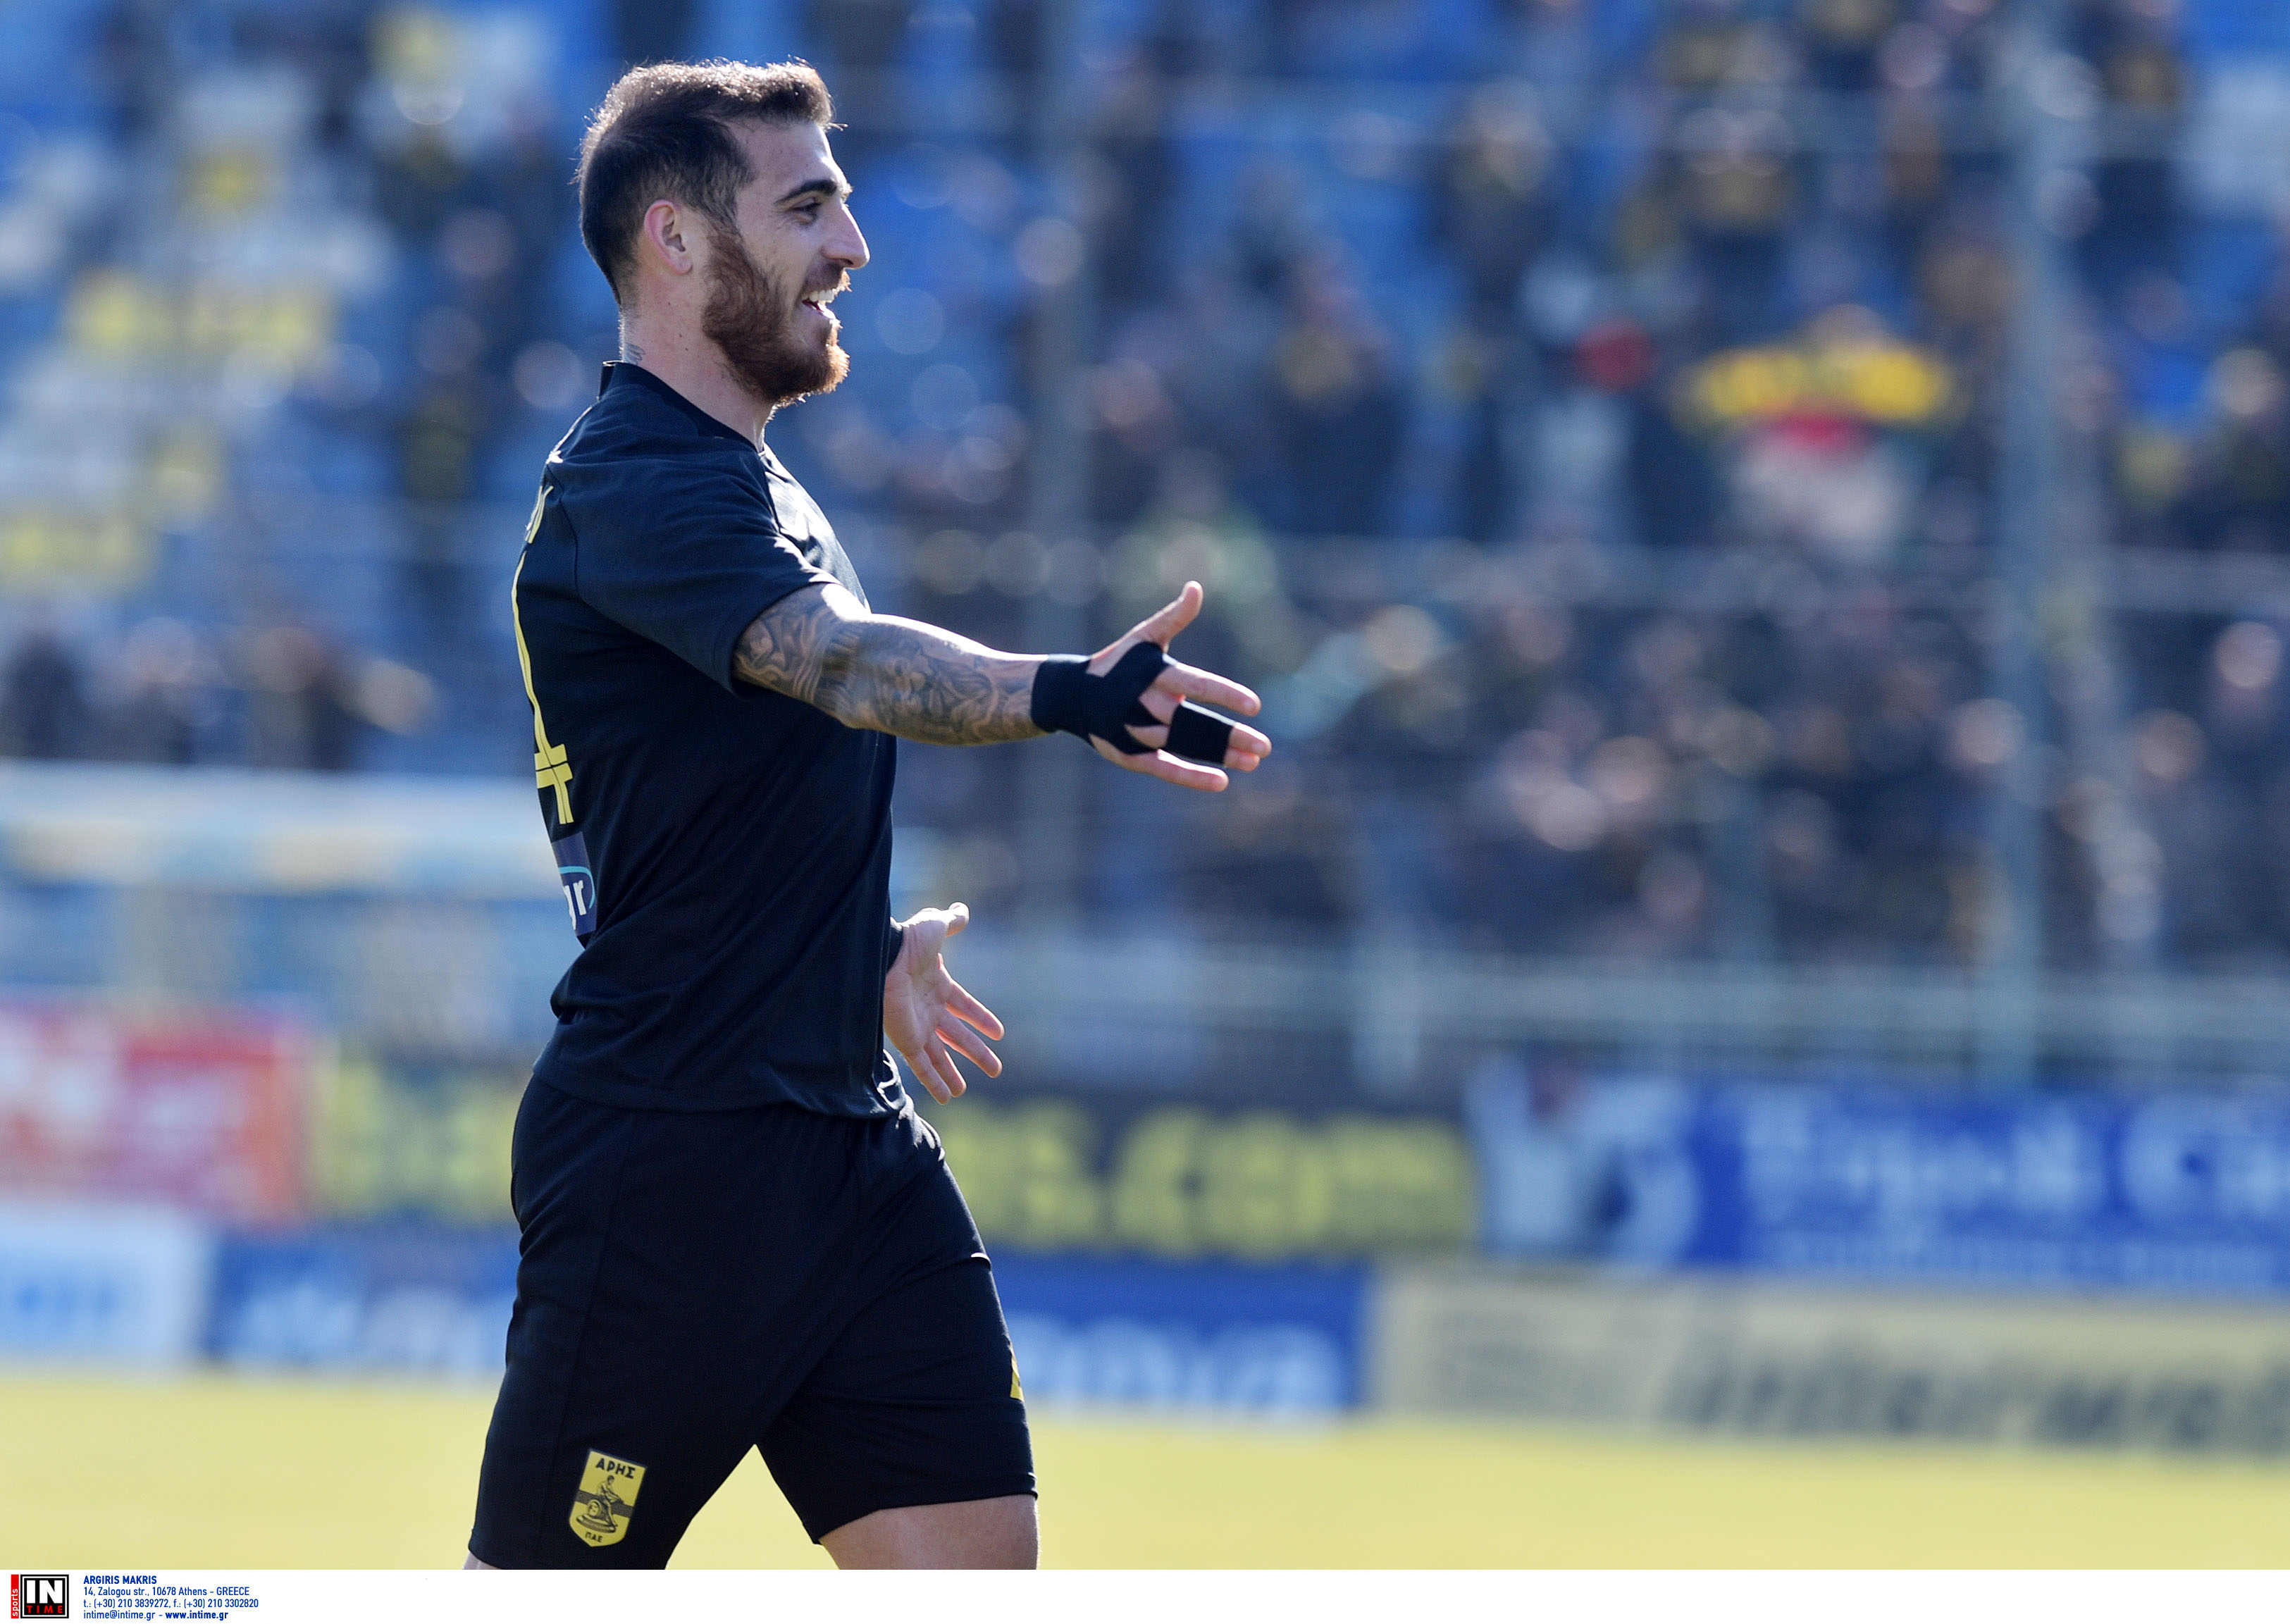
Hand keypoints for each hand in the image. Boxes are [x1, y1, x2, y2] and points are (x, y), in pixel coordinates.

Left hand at [884, 903, 1004, 1102]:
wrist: (885, 954)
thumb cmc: (909, 940)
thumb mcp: (936, 926)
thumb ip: (951, 921)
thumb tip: (963, 911)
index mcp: (939, 985)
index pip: (964, 1007)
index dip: (981, 1019)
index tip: (998, 1034)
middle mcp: (929, 1009)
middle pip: (957, 1037)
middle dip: (976, 1053)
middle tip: (995, 1069)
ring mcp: (918, 1026)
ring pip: (940, 1056)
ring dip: (953, 1074)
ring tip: (963, 1091)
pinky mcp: (907, 1039)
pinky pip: (923, 1065)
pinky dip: (935, 1081)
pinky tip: (947, 1096)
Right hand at [1086, 580, 1271, 790]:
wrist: (1071, 694)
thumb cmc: (1117, 663)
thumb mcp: (1143, 637)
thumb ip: (1174, 617)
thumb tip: (1195, 588)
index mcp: (1153, 674)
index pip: (1194, 684)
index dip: (1223, 693)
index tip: (1254, 705)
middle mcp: (1145, 703)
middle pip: (1192, 721)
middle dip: (1228, 735)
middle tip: (1264, 745)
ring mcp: (1136, 731)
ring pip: (1182, 745)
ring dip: (1217, 755)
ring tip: (1253, 761)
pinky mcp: (1130, 755)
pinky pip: (1164, 768)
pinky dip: (1190, 776)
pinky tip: (1221, 782)